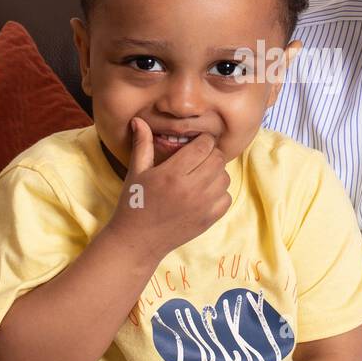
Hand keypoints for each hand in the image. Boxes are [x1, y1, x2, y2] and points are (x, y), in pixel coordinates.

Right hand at [106, 118, 232, 258]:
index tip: (196, 143)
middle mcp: (191, 189)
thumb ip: (142, 144)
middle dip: (211, 154)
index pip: (204, 146)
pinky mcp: (208, 220)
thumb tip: (138, 120)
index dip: (203, 140)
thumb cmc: (134, 203)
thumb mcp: (137, 172)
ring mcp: (202, 206)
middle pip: (218, 159)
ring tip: (201, 175)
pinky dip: (219, 193)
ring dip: (216, 173)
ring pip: (225, 178)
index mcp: (172, 174)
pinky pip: (227, 198)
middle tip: (199, 158)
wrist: (138, 241)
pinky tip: (204, 193)